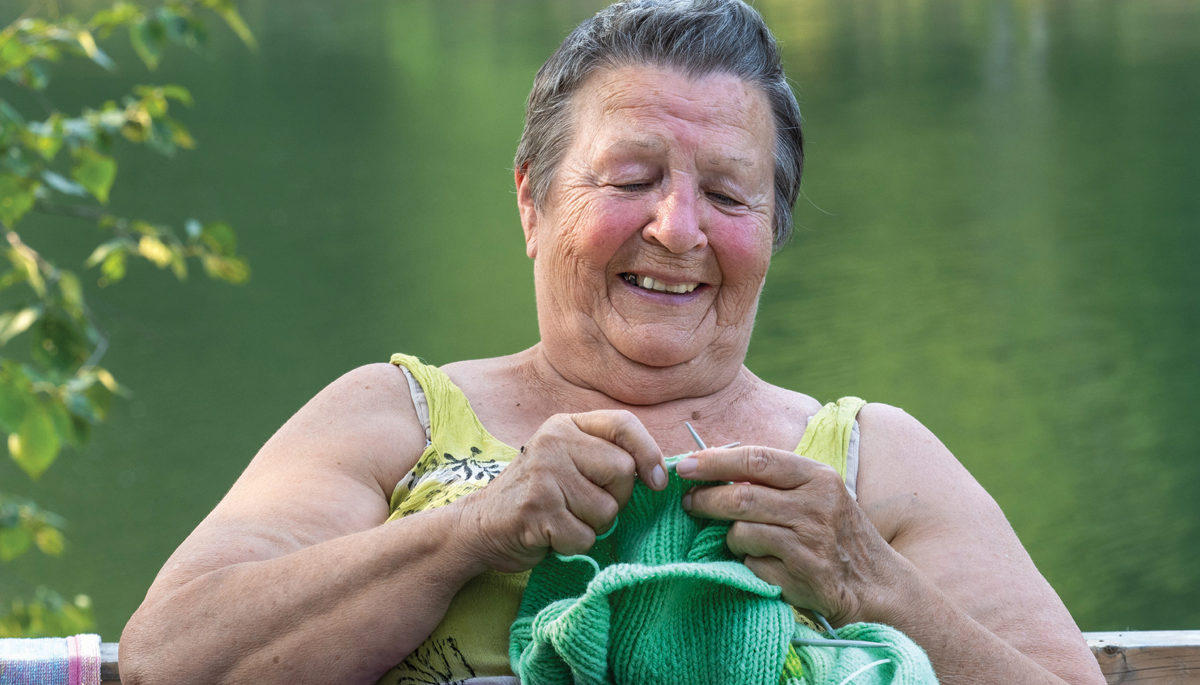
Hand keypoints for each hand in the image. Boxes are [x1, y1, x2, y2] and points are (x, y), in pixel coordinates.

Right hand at [459, 410, 666, 572]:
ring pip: (607, 510)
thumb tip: (660, 473)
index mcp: (565, 425)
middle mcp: (554, 442)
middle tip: (585, 505)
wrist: (480, 525)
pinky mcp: (537, 510)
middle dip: (615, 499)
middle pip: (622, 471)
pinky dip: (574, 545)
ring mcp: (544, 475)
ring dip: (592, 526)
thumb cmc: (538, 495)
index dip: (649, 453)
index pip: (624, 424)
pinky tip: (552, 535)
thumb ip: (604, 456)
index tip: (657, 481)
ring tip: (564, 519)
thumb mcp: (567, 460)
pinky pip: (584, 536)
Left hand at [676, 446, 904, 625]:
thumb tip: (713, 462)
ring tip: (738, 540)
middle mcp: (817, 505)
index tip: (686, 466)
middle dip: (706, 500)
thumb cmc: (836, 533)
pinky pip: (752, 564)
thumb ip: (774, 479)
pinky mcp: (803, 575)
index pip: (758, 458)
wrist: (876, 585)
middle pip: (742, 496)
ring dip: (729, 537)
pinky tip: (764, 564)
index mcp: (818, 477)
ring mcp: (810, 542)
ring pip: (742, 531)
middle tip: (688, 503)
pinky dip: (748, 563)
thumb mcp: (817, 495)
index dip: (715, 461)